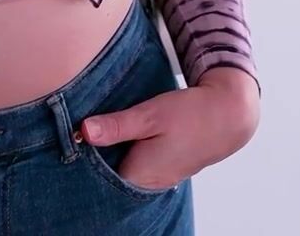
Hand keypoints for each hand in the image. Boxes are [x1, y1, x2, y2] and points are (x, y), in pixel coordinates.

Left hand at [76, 67, 260, 190]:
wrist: (229, 114)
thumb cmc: (191, 114)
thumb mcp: (150, 114)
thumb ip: (117, 126)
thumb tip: (83, 132)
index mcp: (140, 176)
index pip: (97, 177)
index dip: (82, 159)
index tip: (71, 140)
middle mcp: (148, 185)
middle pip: (109, 176)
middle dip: (95, 157)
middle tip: (81, 131)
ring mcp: (159, 179)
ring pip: (124, 170)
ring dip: (112, 153)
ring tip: (100, 131)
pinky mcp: (166, 169)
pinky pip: (138, 166)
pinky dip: (128, 152)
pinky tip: (124, 136)